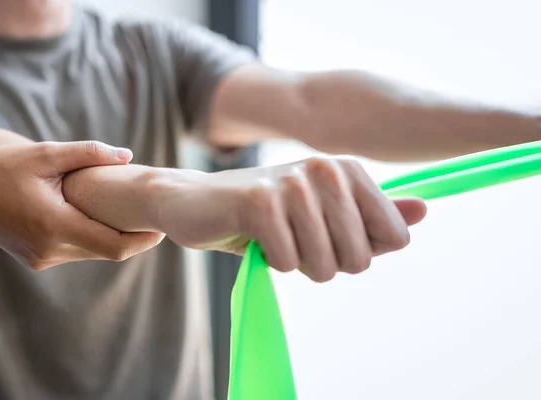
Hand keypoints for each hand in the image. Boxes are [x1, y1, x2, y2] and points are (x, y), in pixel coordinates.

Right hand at [0, 141, 163, 268]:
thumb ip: (88, 153)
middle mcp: (50, 251)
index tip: (164, 227)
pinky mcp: (36, 259)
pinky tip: (99, 217)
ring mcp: (42, 259)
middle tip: (154, 217)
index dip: (144, 240)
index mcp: (55, 226)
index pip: (115, 246)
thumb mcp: (43, 154)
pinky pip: (75, 251)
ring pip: (92, 252)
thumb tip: (127, 155)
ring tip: (132, 214)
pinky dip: (92, 236)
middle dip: (134, 237)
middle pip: (108, 251)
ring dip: (113, 236)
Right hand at [148, 156, 425, 281]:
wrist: (197, 201)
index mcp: (350, 170)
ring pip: (323, 265)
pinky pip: (286, 261)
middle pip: (361, 258)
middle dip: (327, 264)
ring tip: (275, 238)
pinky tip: (255, 238)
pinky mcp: (260, 201)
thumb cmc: (267, 214)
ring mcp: (294, 183)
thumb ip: (374, 215)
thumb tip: (424, 212)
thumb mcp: (324, 215)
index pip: (395, 239)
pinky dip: (271, 262)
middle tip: (296, 240)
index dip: (360, 253)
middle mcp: (327, 169)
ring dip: (297, 264)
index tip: (329, 238)